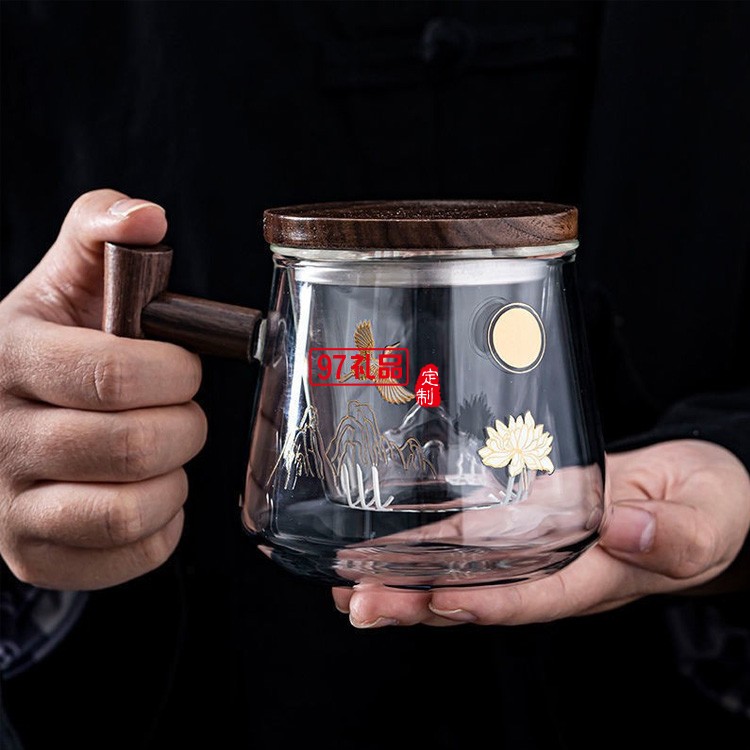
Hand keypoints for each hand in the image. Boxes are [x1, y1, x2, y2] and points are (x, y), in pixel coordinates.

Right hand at [0, 189, 206, 589]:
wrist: (5, 416)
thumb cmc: (59, 345)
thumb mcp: (67, 281)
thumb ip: (99, 232)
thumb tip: (147, 216)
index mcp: (11, 357)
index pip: (111, 374)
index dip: (172, 373)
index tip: (183, 368)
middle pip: (128, 447)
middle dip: (185, 426)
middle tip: (183, 411)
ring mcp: (8, 507)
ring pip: (126, 510)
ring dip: (174, 477)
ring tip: (166, 452)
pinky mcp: (32, 555)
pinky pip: (129, 555)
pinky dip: (163, 526)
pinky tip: (152, 493)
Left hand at [333, 440, 749, 626]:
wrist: (698, 492)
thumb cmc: (709, 507)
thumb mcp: (706, 516)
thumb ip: (673, 531)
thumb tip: (623, 533)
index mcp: (601, 574)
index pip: (535, 595)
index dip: (484, 601)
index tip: (434, 600)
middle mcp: (558, 567)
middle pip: (481, 593)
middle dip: (418, 602)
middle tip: (357, 603)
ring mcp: (539, 544)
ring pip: (468, 570)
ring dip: (409, 579)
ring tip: (350, 585)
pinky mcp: (529, 518)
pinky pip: (477, 539)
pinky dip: (432, 546)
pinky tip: (392, 549)